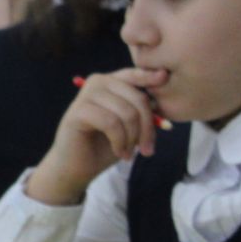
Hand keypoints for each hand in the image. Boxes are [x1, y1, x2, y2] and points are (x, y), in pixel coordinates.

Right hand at [27, 67, 169, 205]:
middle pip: (137, 98)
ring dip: (133, 138)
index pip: (133, 75)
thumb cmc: (103, 145)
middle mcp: (96, 83)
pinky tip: (119, 151)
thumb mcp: (129, 127)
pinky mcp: (77, 112)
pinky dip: (120, 141)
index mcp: (109, 83)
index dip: (149, 75)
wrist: (75, 166)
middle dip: (147, 127)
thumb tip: (159, 104)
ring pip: (127, 112)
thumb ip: (140, 112)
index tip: (165, 76)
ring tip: (128, 153)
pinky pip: (111, 123)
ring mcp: (85, 96)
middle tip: (146, 149)